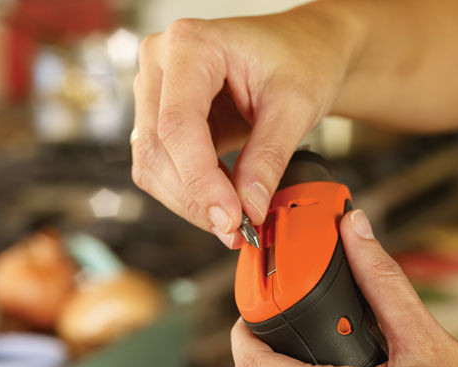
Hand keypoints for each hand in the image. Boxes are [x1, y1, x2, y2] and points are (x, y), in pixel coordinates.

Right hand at [131, 7, 356, 246]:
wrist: (305, 49)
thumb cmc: (302, 58)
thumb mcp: (296, 106)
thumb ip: (268, 158)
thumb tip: (249, 209)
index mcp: (190, 45)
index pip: (178, 125)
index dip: (201, 181)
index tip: (231, 219)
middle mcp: (161, 63)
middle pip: (156, 149)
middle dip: (196, 199)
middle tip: (237, 231)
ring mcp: (157, 90)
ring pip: (152, 164)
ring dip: (191, 202)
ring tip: (237, 220)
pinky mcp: (165, 116)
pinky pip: (166, 166)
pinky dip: (194, 192)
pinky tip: (227, 201)